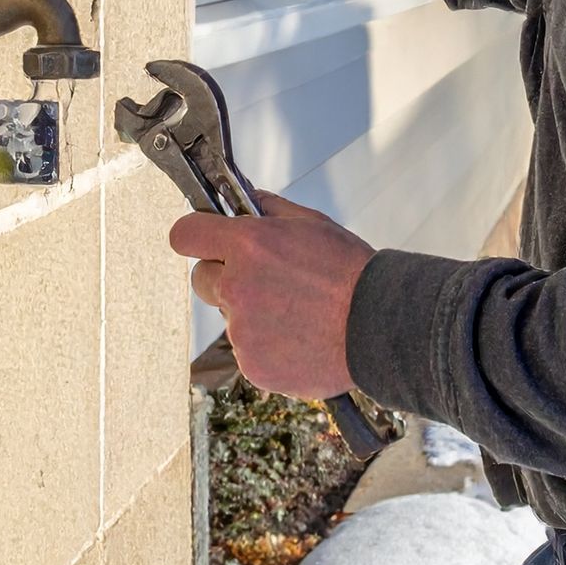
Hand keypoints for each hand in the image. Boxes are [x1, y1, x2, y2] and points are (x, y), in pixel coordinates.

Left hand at [170, 192, 374, 400]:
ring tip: (296, 312)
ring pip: (230, 316)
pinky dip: (267, 346)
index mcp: (248, 246)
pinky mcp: (252, 364)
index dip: (195, 234)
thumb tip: (245, 200)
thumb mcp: (312, 223)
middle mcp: (237, 288)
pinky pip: (247, 350)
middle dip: (224, 276)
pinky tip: (299, 337)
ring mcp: (242, 331)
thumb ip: (269, 209)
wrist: (380, 326)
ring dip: (251, 314)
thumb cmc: (350, 272)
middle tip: (264, 280)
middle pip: (201, 279)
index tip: (203, 238)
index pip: (185, 234)